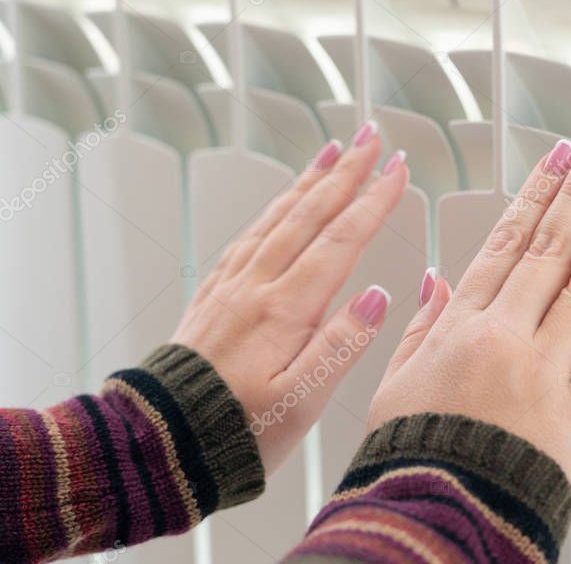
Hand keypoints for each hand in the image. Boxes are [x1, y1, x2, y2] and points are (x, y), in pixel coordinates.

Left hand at [171, 123, 407, 472]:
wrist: (163, 442)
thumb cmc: (237, 430)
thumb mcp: (303, 401)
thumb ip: (342, 345)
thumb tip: (378, 295)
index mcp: (284, 310)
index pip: (340, 241)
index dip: (374, 202)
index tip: (398, 170)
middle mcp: (257, 286)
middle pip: (309, 214)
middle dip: (345, 172)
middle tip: (370, 137)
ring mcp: (231, 287)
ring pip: (277, 218)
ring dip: (309, 181)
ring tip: (331, 151)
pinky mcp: (213, 296)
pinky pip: (249, 237)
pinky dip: (273, 210)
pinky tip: (282, 203)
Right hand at [367, 132, 570, 482]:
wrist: (437, 519)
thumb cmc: (415, 460)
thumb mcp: (396, 383)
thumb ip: (420, 324)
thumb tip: (435, 277)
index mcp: (459, 327)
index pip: (507, 241)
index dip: (537, 193)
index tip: (558, 159)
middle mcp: (505, 337)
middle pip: (552, 246)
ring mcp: (547, 369)